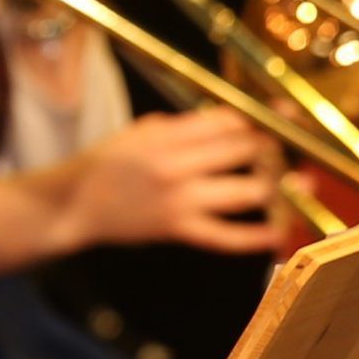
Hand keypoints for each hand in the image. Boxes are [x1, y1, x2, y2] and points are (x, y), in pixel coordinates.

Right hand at [57, 111, 288, 255]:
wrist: (70, 205)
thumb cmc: (101, 166)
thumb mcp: (134, 133)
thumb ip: (177, 127)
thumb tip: (223, 125)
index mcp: (164, 136)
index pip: (228, 122)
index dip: (252, 124)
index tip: (262, 128)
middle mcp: (177, 165)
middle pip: (245, 151)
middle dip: (269, 151)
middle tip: (276, 155)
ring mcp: (180, 200)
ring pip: (248, 190)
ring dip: (273, 186)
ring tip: (287, 186)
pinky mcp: (177, 229)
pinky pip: (225, 236)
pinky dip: (256, 237)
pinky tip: (277, 233)